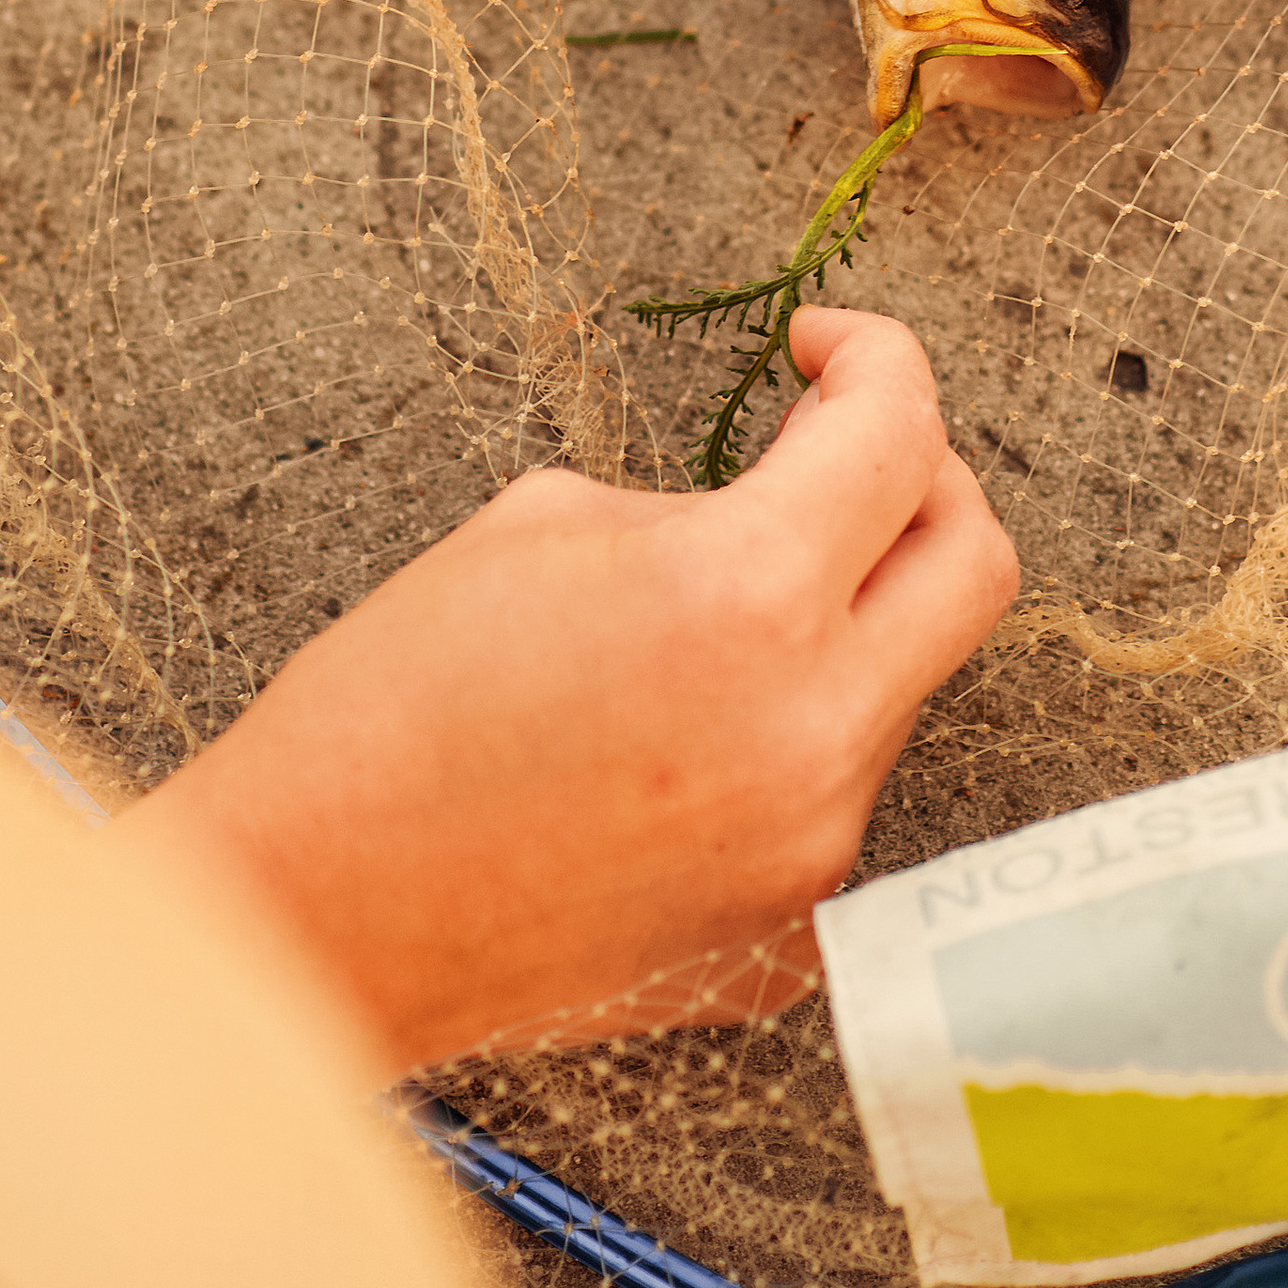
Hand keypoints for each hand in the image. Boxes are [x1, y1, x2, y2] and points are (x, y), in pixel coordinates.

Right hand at [119, 308, 1017, 1074]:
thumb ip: (698, 506)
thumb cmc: (391, 704)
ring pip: (899, 685)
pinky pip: (835, 797)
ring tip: (691, 628)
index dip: (874, 359)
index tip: (821, 350)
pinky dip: (785, 741)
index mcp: (747, 596)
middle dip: (921, 477)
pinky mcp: (787, 936)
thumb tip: (784, 508)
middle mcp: (813, 730)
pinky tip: (675, 744)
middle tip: (831, 454)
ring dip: (836, 623)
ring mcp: (812, 846)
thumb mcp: (543, 527)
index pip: (899, 434)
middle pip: (976, 562)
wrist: (312, 911)